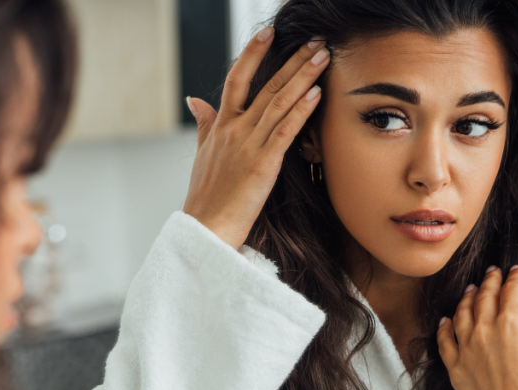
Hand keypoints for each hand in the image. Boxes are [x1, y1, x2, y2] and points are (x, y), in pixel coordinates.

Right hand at [182, 27, 329, 248]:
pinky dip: (301, 111)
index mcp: (220, 126)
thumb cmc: (206, 196)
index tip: (269, 32)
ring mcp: (248, 146)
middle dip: (293, 61)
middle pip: (266, 85)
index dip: (253, 53)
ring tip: (322, 57)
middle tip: (315, 41)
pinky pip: (284, 131)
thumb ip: (204, 124)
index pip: (237, 79)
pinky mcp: (262, 165)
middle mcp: (234, 130)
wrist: (206, 228)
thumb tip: (194, 100)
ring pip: (279, 103)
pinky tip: (316, 94)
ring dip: (304, 77)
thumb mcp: (202, 154)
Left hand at [436, 266, 517, 389]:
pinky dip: (444, 328)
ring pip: (462, 314)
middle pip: (485, 297)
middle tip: (492, 272)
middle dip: (490, 281)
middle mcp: (486, 331)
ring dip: (468, 299)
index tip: (516, 271)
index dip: (515, 278)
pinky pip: (444, 341)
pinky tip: (445, 320)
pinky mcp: (455, 368)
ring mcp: (467, 349)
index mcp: (513, 324)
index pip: (512, 291)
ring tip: (471, 290)